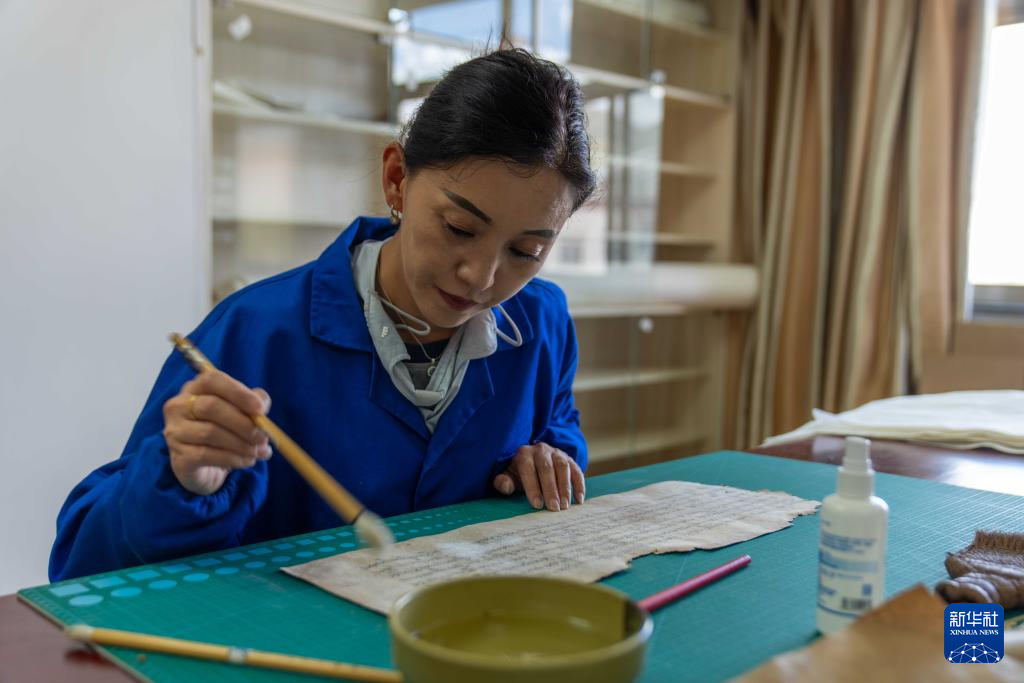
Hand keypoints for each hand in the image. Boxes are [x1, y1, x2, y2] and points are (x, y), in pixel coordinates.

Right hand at [162, 371, 271, 495]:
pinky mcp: (178, 457)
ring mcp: (175, 432)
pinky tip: (247, 461)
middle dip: (242, 423)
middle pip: (210, 407)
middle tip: (263, 436)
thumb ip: (253, 403)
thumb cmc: (224, 431)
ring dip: (241, 444)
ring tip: (259, 451)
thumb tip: (262, 403)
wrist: (206, 468)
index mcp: (195, 389)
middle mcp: (179, 406)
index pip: (211, 380)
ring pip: (209, 433)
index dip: (238, 392)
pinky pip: (206, 455)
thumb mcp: (241, 413)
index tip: (260, 409)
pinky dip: (233, 458)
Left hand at [492, 442, 584, 510]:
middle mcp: (541, 450)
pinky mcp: (570, 459)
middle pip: (547, 469)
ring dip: (565, 487)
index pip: (529, 470)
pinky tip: (579, 499)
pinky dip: (579, 484)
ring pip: (563, 468)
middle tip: (554, 508)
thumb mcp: (509, 476)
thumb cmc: (520, 472)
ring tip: (565, 506)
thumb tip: (504, 486)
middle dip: (551, 489)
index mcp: (524, 454)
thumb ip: (504, 482)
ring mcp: (557, 453)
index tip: (537, 504)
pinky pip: (576, 470)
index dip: (533, 487)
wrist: (534, 458)